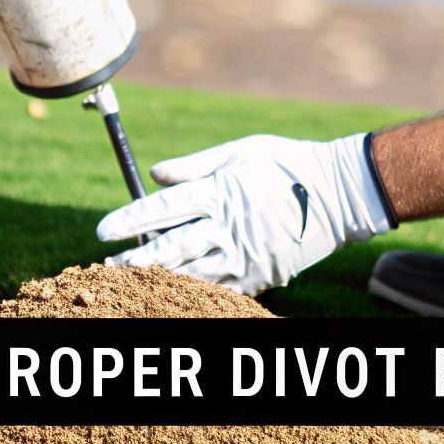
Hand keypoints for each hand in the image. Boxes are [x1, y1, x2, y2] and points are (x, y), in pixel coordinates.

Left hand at [97, 133, 395, 295]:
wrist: (339, 194)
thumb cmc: (287, 164)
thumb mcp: (241, 152)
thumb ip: (195, 165)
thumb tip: (154, 175)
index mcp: (221, 191)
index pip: (163, 208)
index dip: (130, 221)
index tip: (104, 230)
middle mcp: (229, 226)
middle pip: (171, 247)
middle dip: (135, 258)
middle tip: (105, 265)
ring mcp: (246, 254)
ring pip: (192, 273)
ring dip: (159, 277)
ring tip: (130, 281)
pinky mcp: (262, 274)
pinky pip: (221, 287)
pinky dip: (195, 289)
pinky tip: (172, 291)